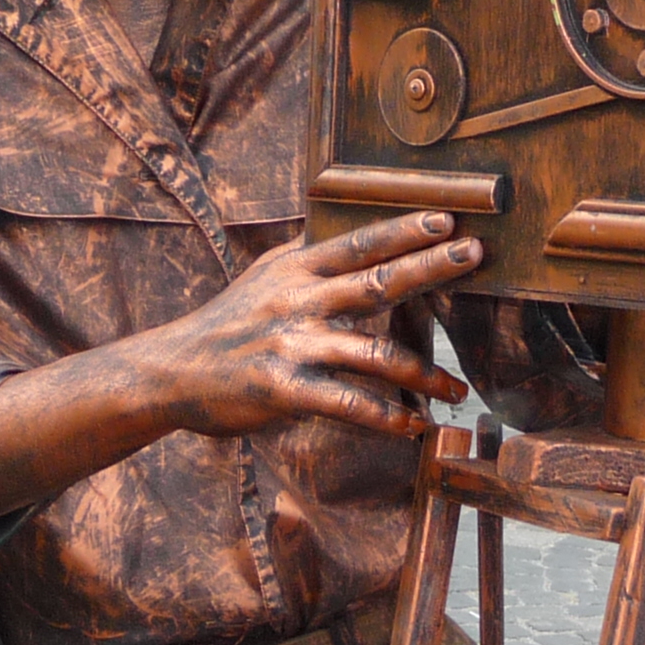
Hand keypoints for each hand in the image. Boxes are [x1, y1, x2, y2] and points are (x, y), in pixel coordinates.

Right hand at [138, 211, 482, 440]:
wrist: (171, 370)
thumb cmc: (226, 323)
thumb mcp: (264, 278)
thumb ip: (308, 260)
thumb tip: (352, 235)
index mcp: (295, 270)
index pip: (358, 242)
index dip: (403, 229)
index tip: (447, 216)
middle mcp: (298, 301)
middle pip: (375, 281)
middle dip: (428, 266)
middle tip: (474, 253)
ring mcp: (292, 345)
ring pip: (371, 352)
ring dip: (422, 373)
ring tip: (456, 389)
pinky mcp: (283, 389)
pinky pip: (345, 403)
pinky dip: (384, 417)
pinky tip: (412, 428)